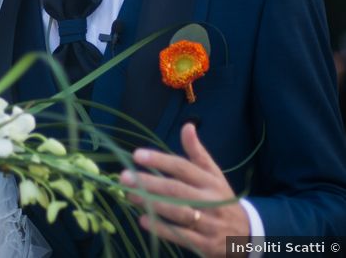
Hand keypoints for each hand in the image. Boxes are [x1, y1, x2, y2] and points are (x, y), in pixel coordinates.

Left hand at [120, 123, 248, 257]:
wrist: (247, 233)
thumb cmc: (221, 198)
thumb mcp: (213, 174)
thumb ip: (197, 152)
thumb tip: (187, 126)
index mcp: (210, 181)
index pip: (183, 167)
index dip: (160, 160)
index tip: (137, 155)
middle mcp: (211, 200)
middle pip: (176, 189)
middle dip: (149, 183)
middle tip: (124, 177)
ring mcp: (209, 223)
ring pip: (178, 212)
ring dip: (152, 204)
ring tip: (130, 195)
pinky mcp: (206, 244)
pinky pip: (182, 236)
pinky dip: (162, 228)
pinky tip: (144, 220)